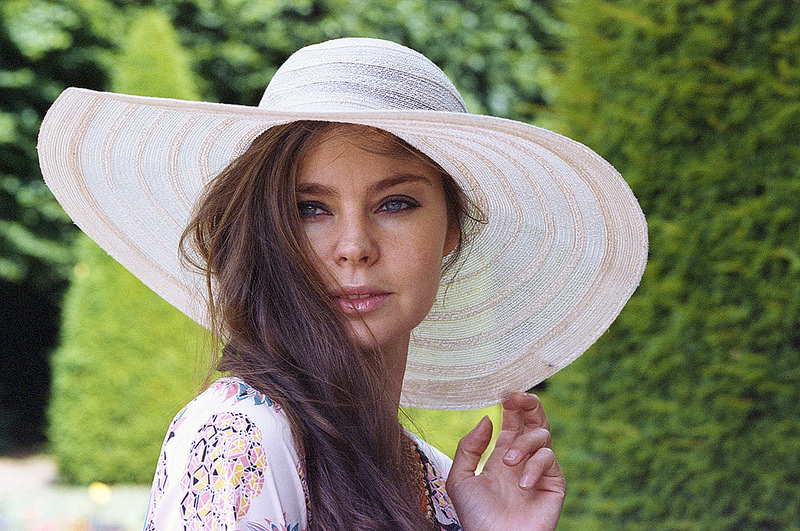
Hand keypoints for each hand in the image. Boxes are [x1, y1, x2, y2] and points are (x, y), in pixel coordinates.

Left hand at [446, 393, 565, 530]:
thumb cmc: (475, 516)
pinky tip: (522, 484)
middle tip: (517, 398)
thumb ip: (469, 447)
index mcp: (502, 455)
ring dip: (523, 444)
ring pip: (542, 436)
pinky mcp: (554, 484)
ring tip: (507, 462)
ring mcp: (540, 470)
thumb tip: (487, 419)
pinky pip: (550, 460)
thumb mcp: (460, 478)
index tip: (504, 392)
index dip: (511, 405)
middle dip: (529, 404)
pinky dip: (535, 466)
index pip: (513, 422)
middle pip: (535, 420)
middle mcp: (523, 459)